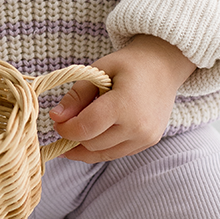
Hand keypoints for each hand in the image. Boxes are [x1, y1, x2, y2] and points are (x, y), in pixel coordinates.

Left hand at [48, 35, 192, 162]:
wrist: (164, 66)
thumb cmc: (130, 64)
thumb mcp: (99, 70)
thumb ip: (77, 95)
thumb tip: (55, 117)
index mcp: (125, 104)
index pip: (87, 128)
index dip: (66, 129)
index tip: (57, 121)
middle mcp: (138, 126)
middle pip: (93, 144)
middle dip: (74, 137)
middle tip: (65, 123)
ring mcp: (145, 137)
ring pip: (103, 154)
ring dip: (85, 147)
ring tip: (75, 132)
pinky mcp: (149, 142)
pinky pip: (117, 153)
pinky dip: (101, 147)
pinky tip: (94, 134)